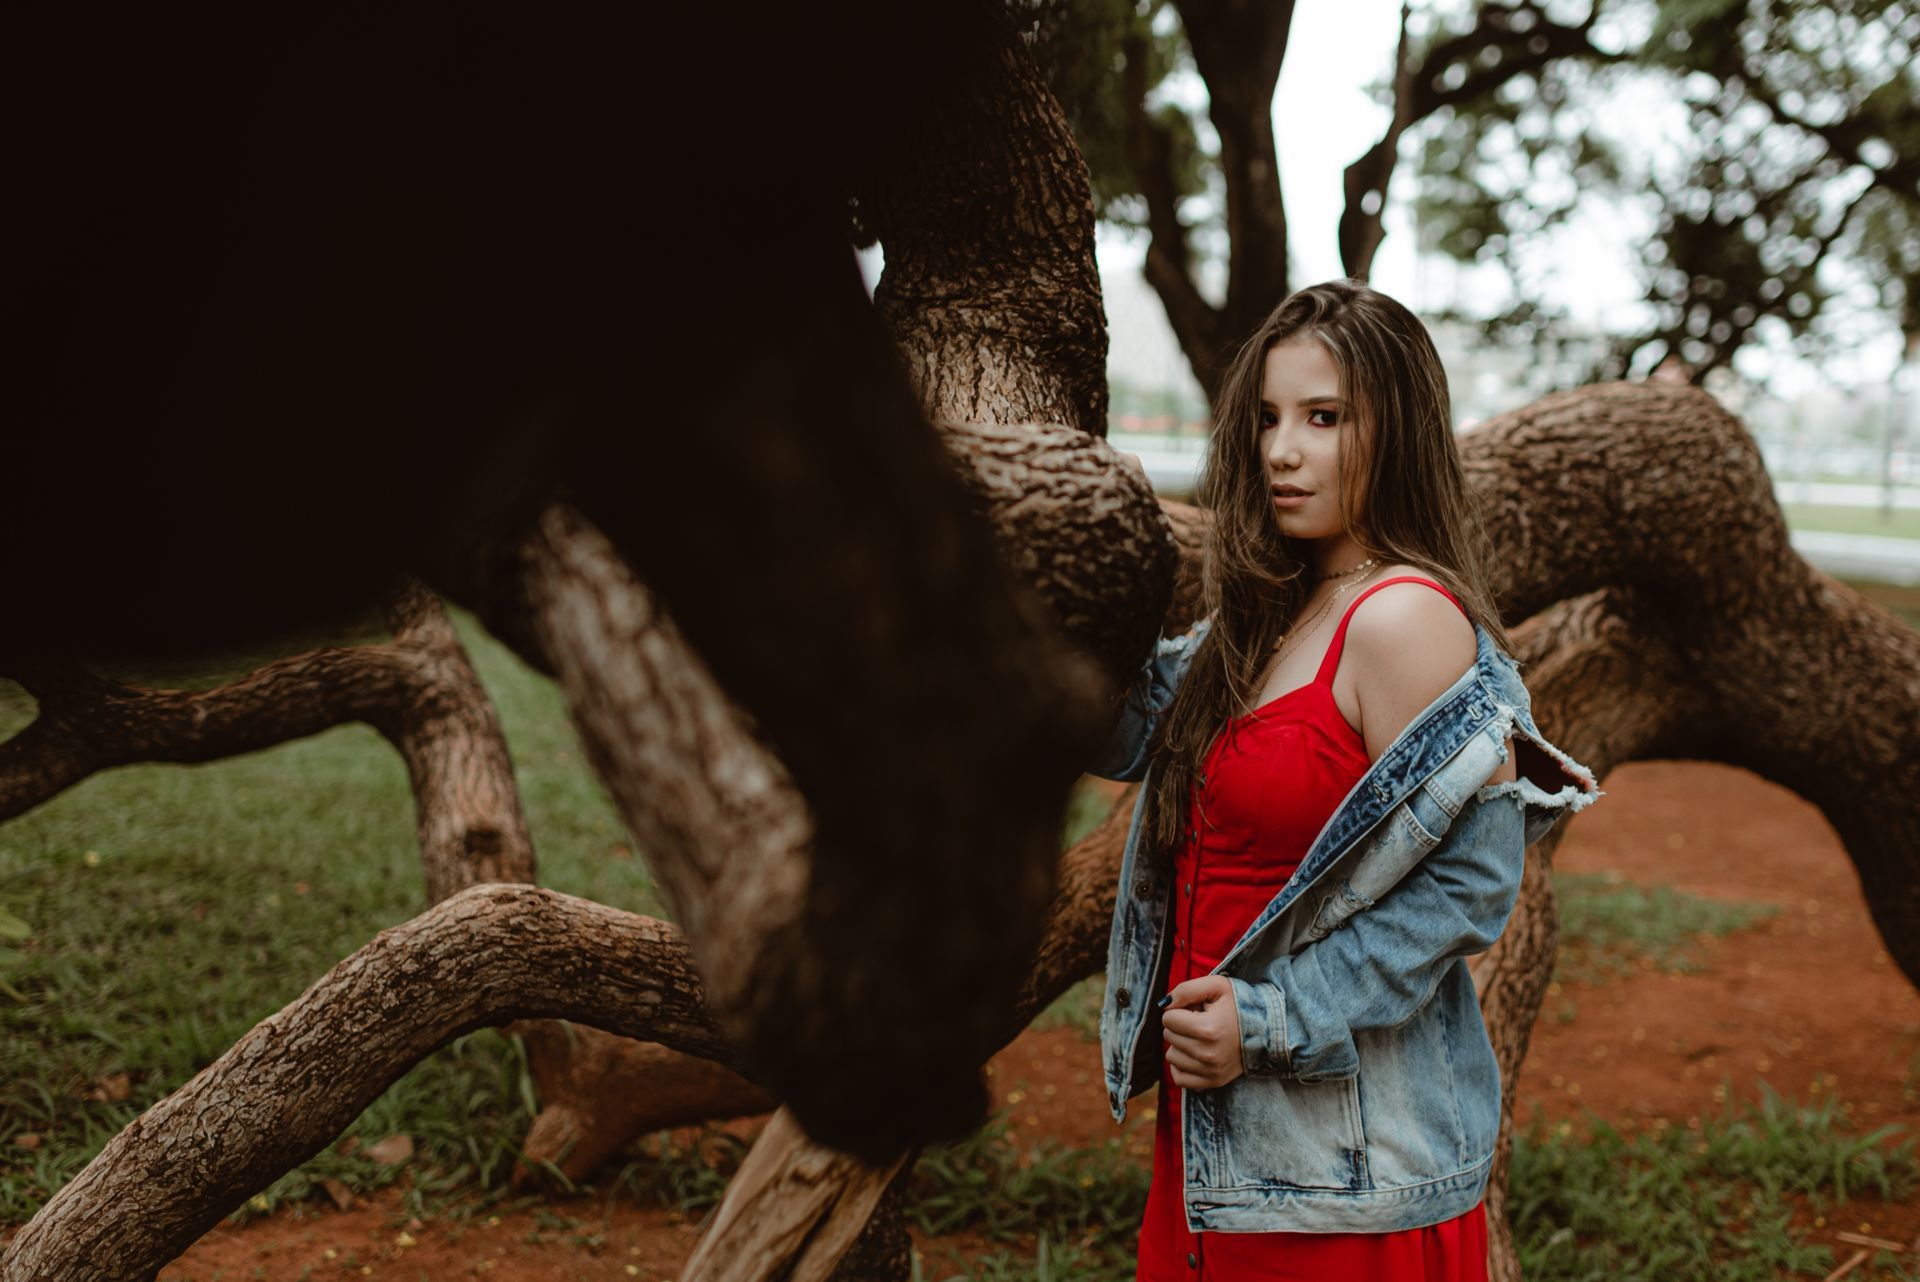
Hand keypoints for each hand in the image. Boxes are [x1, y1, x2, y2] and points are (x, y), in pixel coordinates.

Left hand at [1160, 974, 1243, 1089]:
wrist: (1267, 1029)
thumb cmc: (1239, 1004)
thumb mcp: (1216, 986)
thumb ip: (1185, 990)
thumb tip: (1163, 1004)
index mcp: (1208, 1029)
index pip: (1168, 1018)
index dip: (1180, 1010)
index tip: (1196, 1010)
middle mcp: (1208, 1054)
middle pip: (1169, 1036)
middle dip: (1180, 1026)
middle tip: (1201, 1022)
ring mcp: (1211, 1071)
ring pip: (1171, 1056)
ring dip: (1181, 1044)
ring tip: (1202, 1037)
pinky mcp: (1213, 1082)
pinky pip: (1179, 1078)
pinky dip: (1182, 1065)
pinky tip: (1194, 1054)